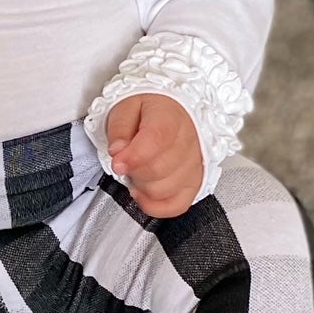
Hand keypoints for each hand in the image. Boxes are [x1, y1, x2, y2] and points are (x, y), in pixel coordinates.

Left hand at [104, 95, 203, 217]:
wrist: (173, 111)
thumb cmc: (149, 110)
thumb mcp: (126, 106)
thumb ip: (119, 127)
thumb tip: (118, 151)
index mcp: (171, 117)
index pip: (157, 140)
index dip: (134, 157)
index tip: (118, 162)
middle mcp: (189, 142)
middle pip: (158, 170)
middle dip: (133, 171)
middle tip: (125, 162)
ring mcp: (195, 164)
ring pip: (165, 190)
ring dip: (142, 187)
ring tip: (136, 172)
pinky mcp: (195, 182)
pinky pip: (177, 205)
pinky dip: (156, 206)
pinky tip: (143, 194)